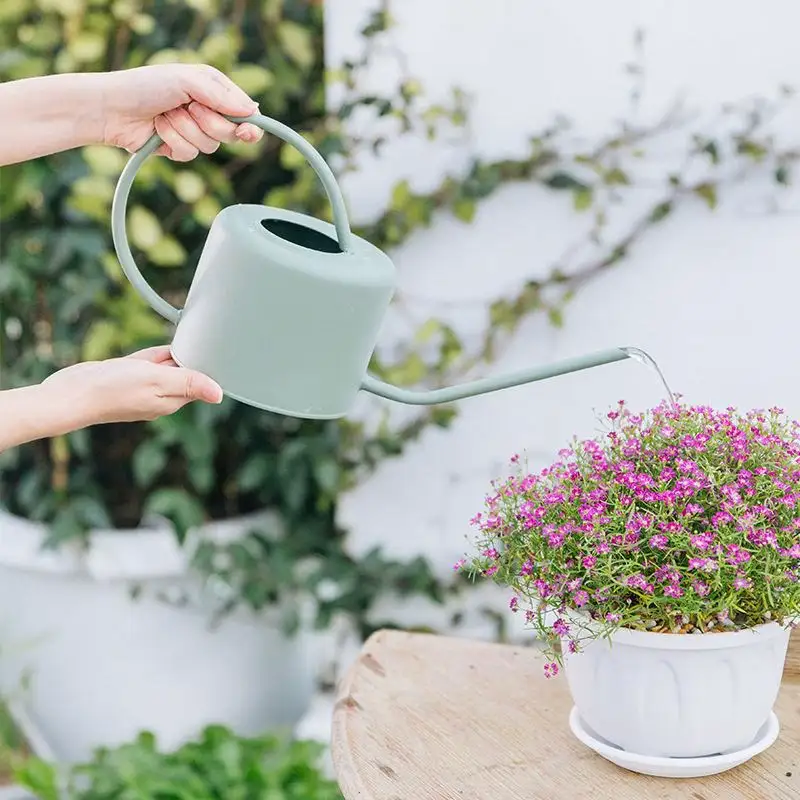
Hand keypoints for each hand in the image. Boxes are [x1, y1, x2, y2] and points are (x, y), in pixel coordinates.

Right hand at [42, 345, 222, 426]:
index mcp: (171, 401)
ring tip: (175, 344)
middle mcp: (159, 398)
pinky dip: (149, 357)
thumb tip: (219, 395)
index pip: (198, 383)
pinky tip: (154, 352)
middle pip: (182, 374)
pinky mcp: (125, 382)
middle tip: (189, 341)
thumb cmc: (112, 389)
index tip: (206, 350)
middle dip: (184, 359)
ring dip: (166, 356)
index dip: (202, 366)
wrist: (69, 395)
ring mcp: (141, 391)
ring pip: (162, 368)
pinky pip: (144, 366)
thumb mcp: (156, 380)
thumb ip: (188, 383)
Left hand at [100, 64, 263, 160]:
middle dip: (208, 122)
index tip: (246, 131)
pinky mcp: (179, 149)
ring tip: (165, 115)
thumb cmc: (145, 85)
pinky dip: (172, 141)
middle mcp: (207, 111)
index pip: (245, 112)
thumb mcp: (186, 81)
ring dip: (184, 130)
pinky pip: (190, 155)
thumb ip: (220, 96)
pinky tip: (158, 130)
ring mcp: (193, 132)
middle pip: (230, 133)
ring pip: (209, 146)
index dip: (249, 125)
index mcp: (213, 90)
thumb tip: (253, 110)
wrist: (112, 107)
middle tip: (188, 108)